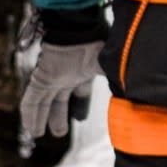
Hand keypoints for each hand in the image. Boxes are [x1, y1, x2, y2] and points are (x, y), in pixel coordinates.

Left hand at [15, 1, 108, 152]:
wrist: (81, 32)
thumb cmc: (98, 44)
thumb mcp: (112, 68)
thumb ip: (121, 84)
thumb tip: (137, 97)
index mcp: (84, 71)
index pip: (80, 93)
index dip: (80, 106)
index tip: (80, 119)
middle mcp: (67, 75)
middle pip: (59, 100)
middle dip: (58, 116)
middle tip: (57, 132)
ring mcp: (52, 76)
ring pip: (43, 102)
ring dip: (39, 119)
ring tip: (36, 134)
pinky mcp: (40, 77)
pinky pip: (30, 99)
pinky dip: (29, 114)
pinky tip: (29, 127)